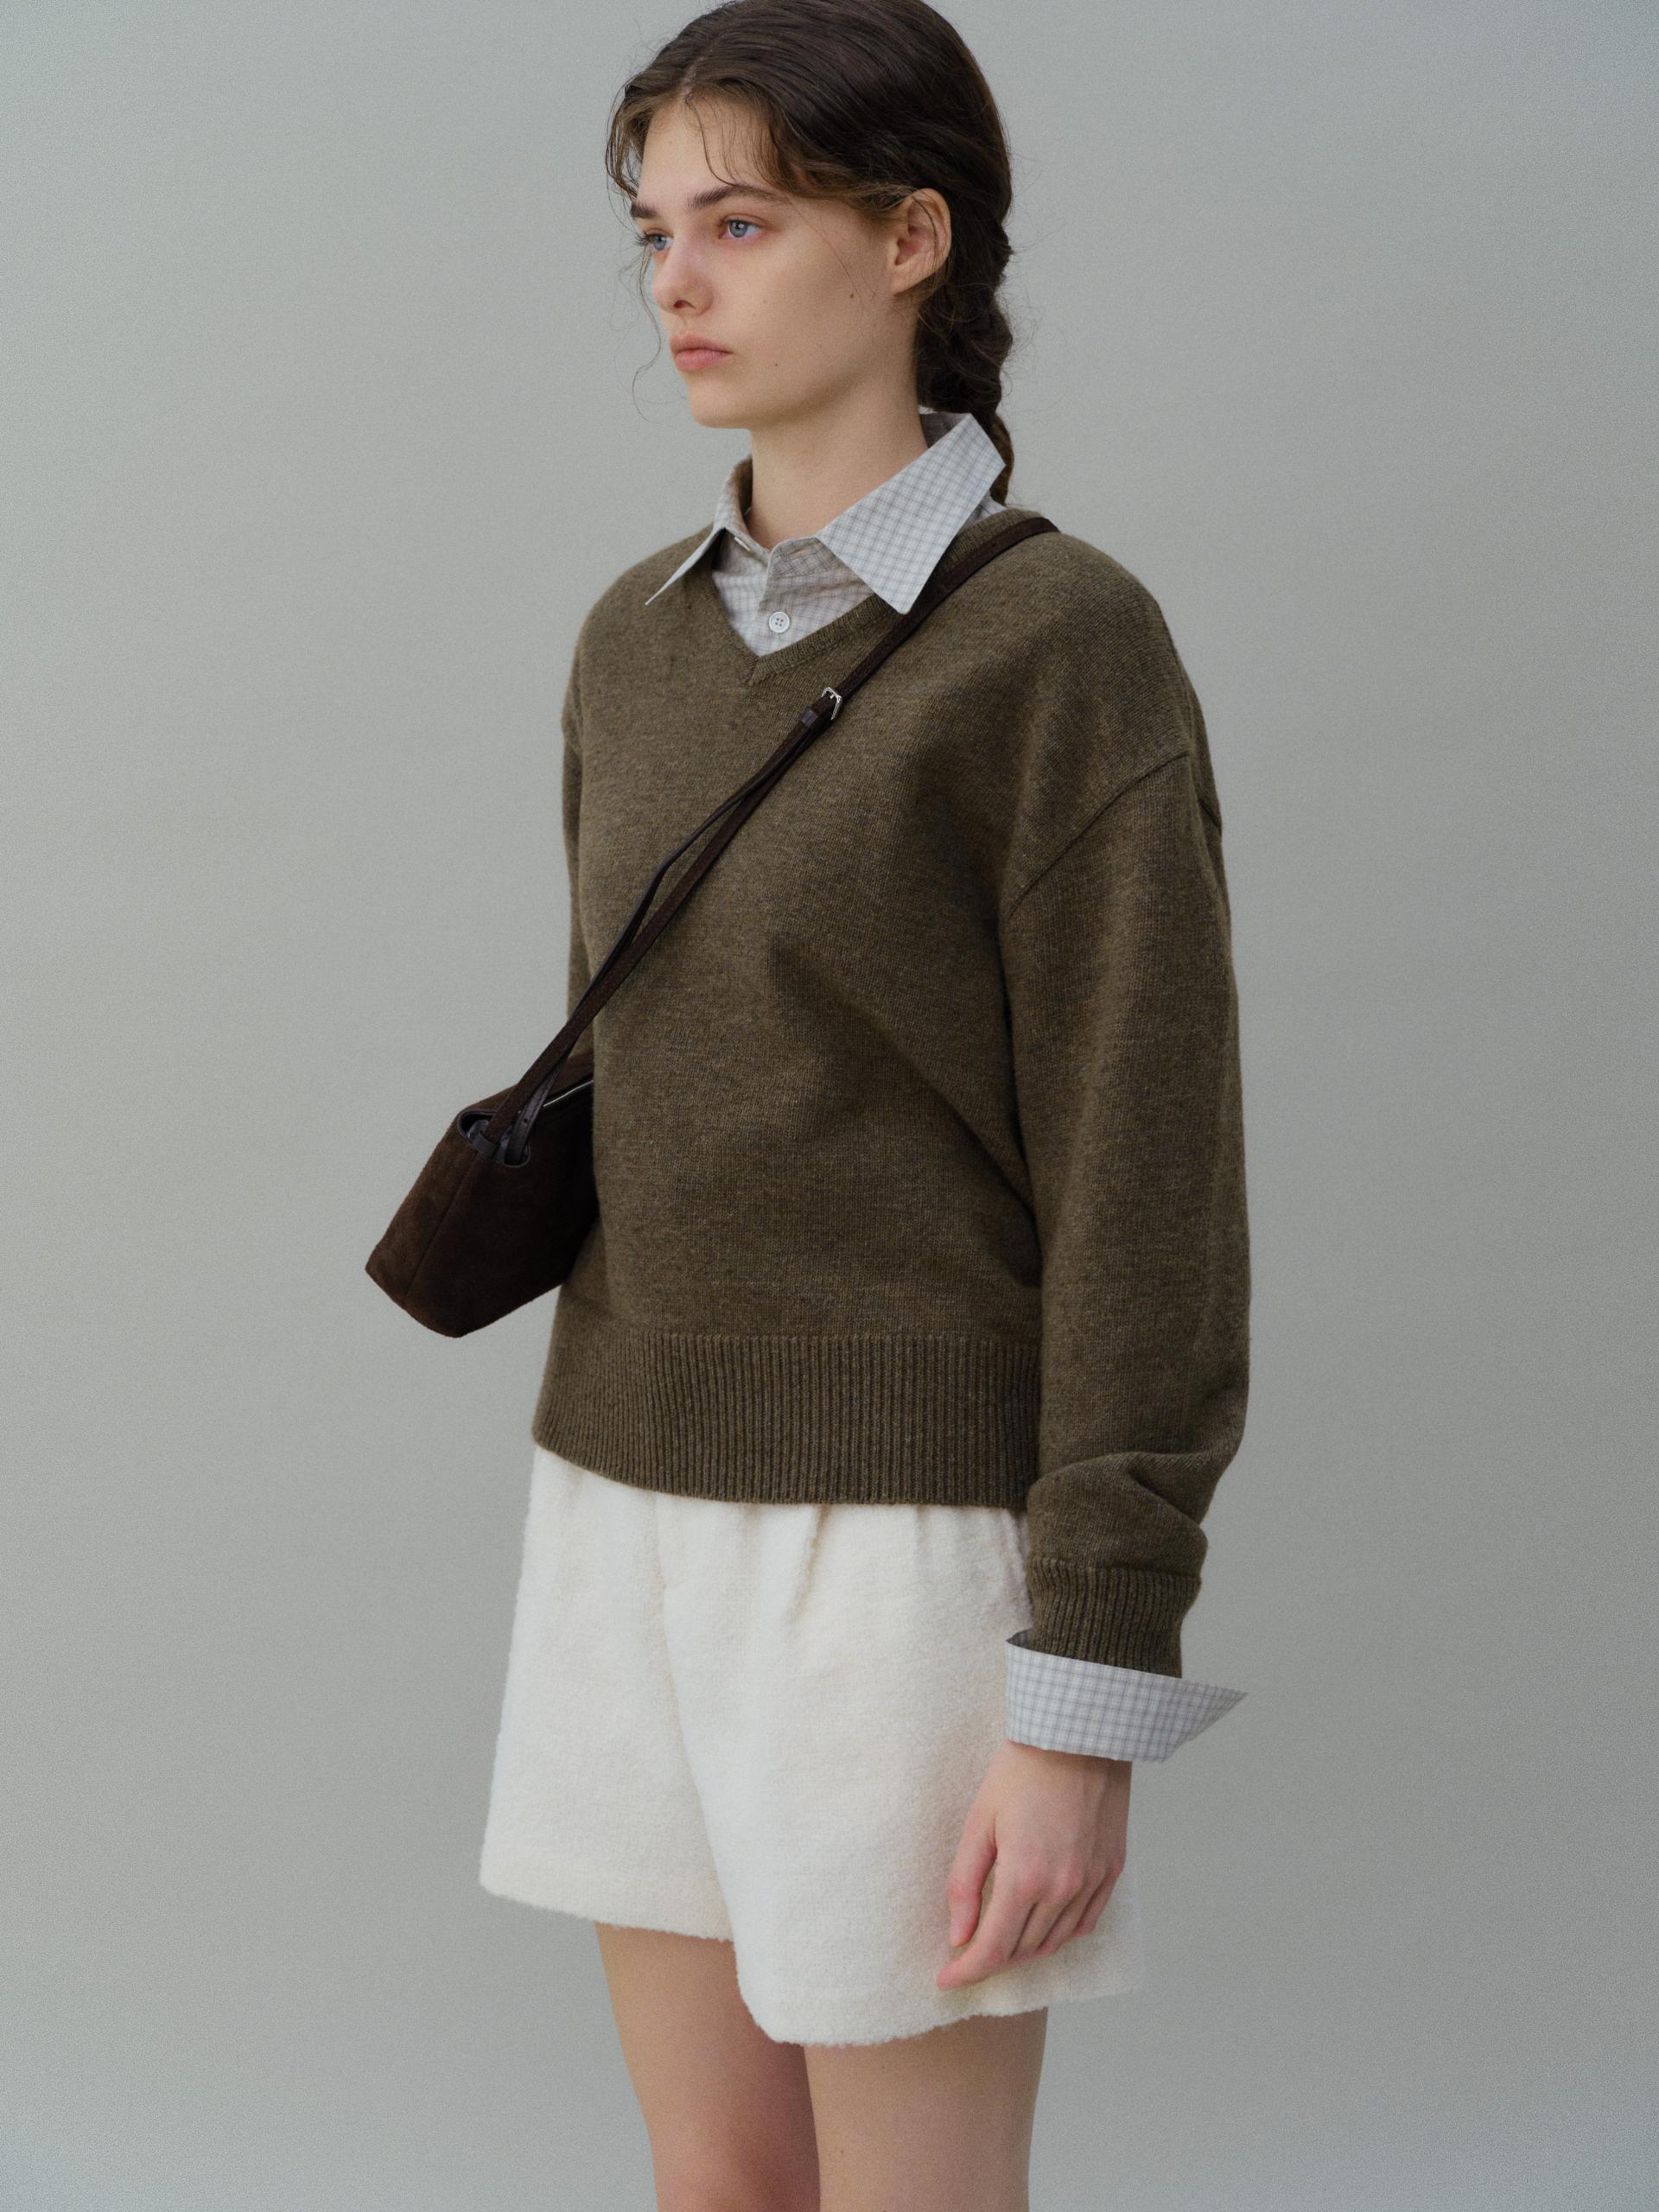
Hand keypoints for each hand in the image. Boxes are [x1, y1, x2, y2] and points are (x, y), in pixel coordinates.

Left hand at [936, 1737, 1129, 1989]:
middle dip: (991, 1961)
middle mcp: (1063, 1889)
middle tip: (966, 1957)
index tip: (945, 1980)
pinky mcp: (1112, 1870)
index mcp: (1025, 1878)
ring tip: (1000, 1943)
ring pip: (1055, 1942)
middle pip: (1023, 1951)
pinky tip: (1043, 1928)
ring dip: (1024, 1951)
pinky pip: (1085, 1923)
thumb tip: (958, 1935)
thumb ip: (965, 1883)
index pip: (992, 1949)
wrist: (1078, 1735)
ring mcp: (1092, 1882)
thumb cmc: (1022, 1770)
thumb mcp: (979, 1821)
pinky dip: (1060, 1935)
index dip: (966, 1972)